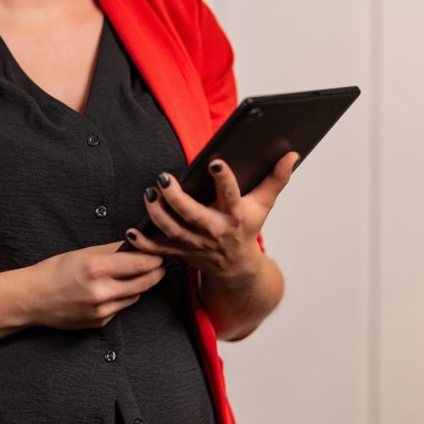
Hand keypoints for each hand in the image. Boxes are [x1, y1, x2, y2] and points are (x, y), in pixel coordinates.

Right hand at [26, 241, 165, 329]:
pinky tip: (110, 290)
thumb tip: (137, 244)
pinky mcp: (100, 322)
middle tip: (159, 264)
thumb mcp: (83, 253)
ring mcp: (102, 310)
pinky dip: (122, 297)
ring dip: (139, 285)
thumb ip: (113, 249)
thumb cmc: (54, 272)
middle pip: (144, 282)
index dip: (155, 258)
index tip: (160, 253)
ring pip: (135, 296)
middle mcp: (101, 291)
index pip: (139, 263)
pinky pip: (121, 307)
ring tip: (132, 275)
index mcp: (96, 268)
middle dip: (155, 272)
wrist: (33, 299)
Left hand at [124, 152, 300, 284]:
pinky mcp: (180, 252)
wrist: (237, 268)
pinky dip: (144, 243)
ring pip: (172, 230)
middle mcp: (214, 231)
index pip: (230, 196)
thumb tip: (291, 155)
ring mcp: (195, 244)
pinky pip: (159, 250)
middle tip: (164, 179)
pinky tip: (132, 230)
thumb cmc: (247, 229)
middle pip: (192, 215)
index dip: (224, 180)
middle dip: (176, 198)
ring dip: (157, 213)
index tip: (215, 163)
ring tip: (149, 193)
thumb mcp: (264, 204)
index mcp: (235, 216)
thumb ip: (277, 178)